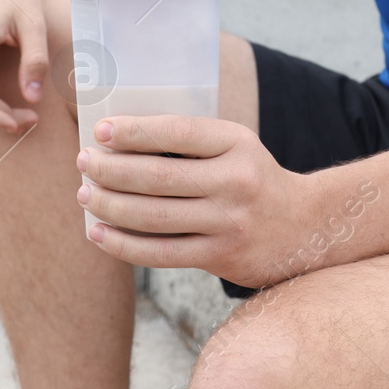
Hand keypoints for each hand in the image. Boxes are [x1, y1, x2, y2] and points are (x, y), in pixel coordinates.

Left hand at [76, 114, 321, 289]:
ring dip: (110, 206)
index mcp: (236, 143)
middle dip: (111, 170)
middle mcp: (235, 182)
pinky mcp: (221, 256)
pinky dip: (124, 244)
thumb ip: (191, 142)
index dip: (135, 132)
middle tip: (84, 163)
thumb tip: (119, 141)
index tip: (100, 131)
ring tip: (85, 195)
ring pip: (154, 217)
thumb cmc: (252, 178)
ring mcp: (228, 222)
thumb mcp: (235, 146)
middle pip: (158, 177)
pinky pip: (161, 253)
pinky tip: (100, 233)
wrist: (304, 227)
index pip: (178, 133)